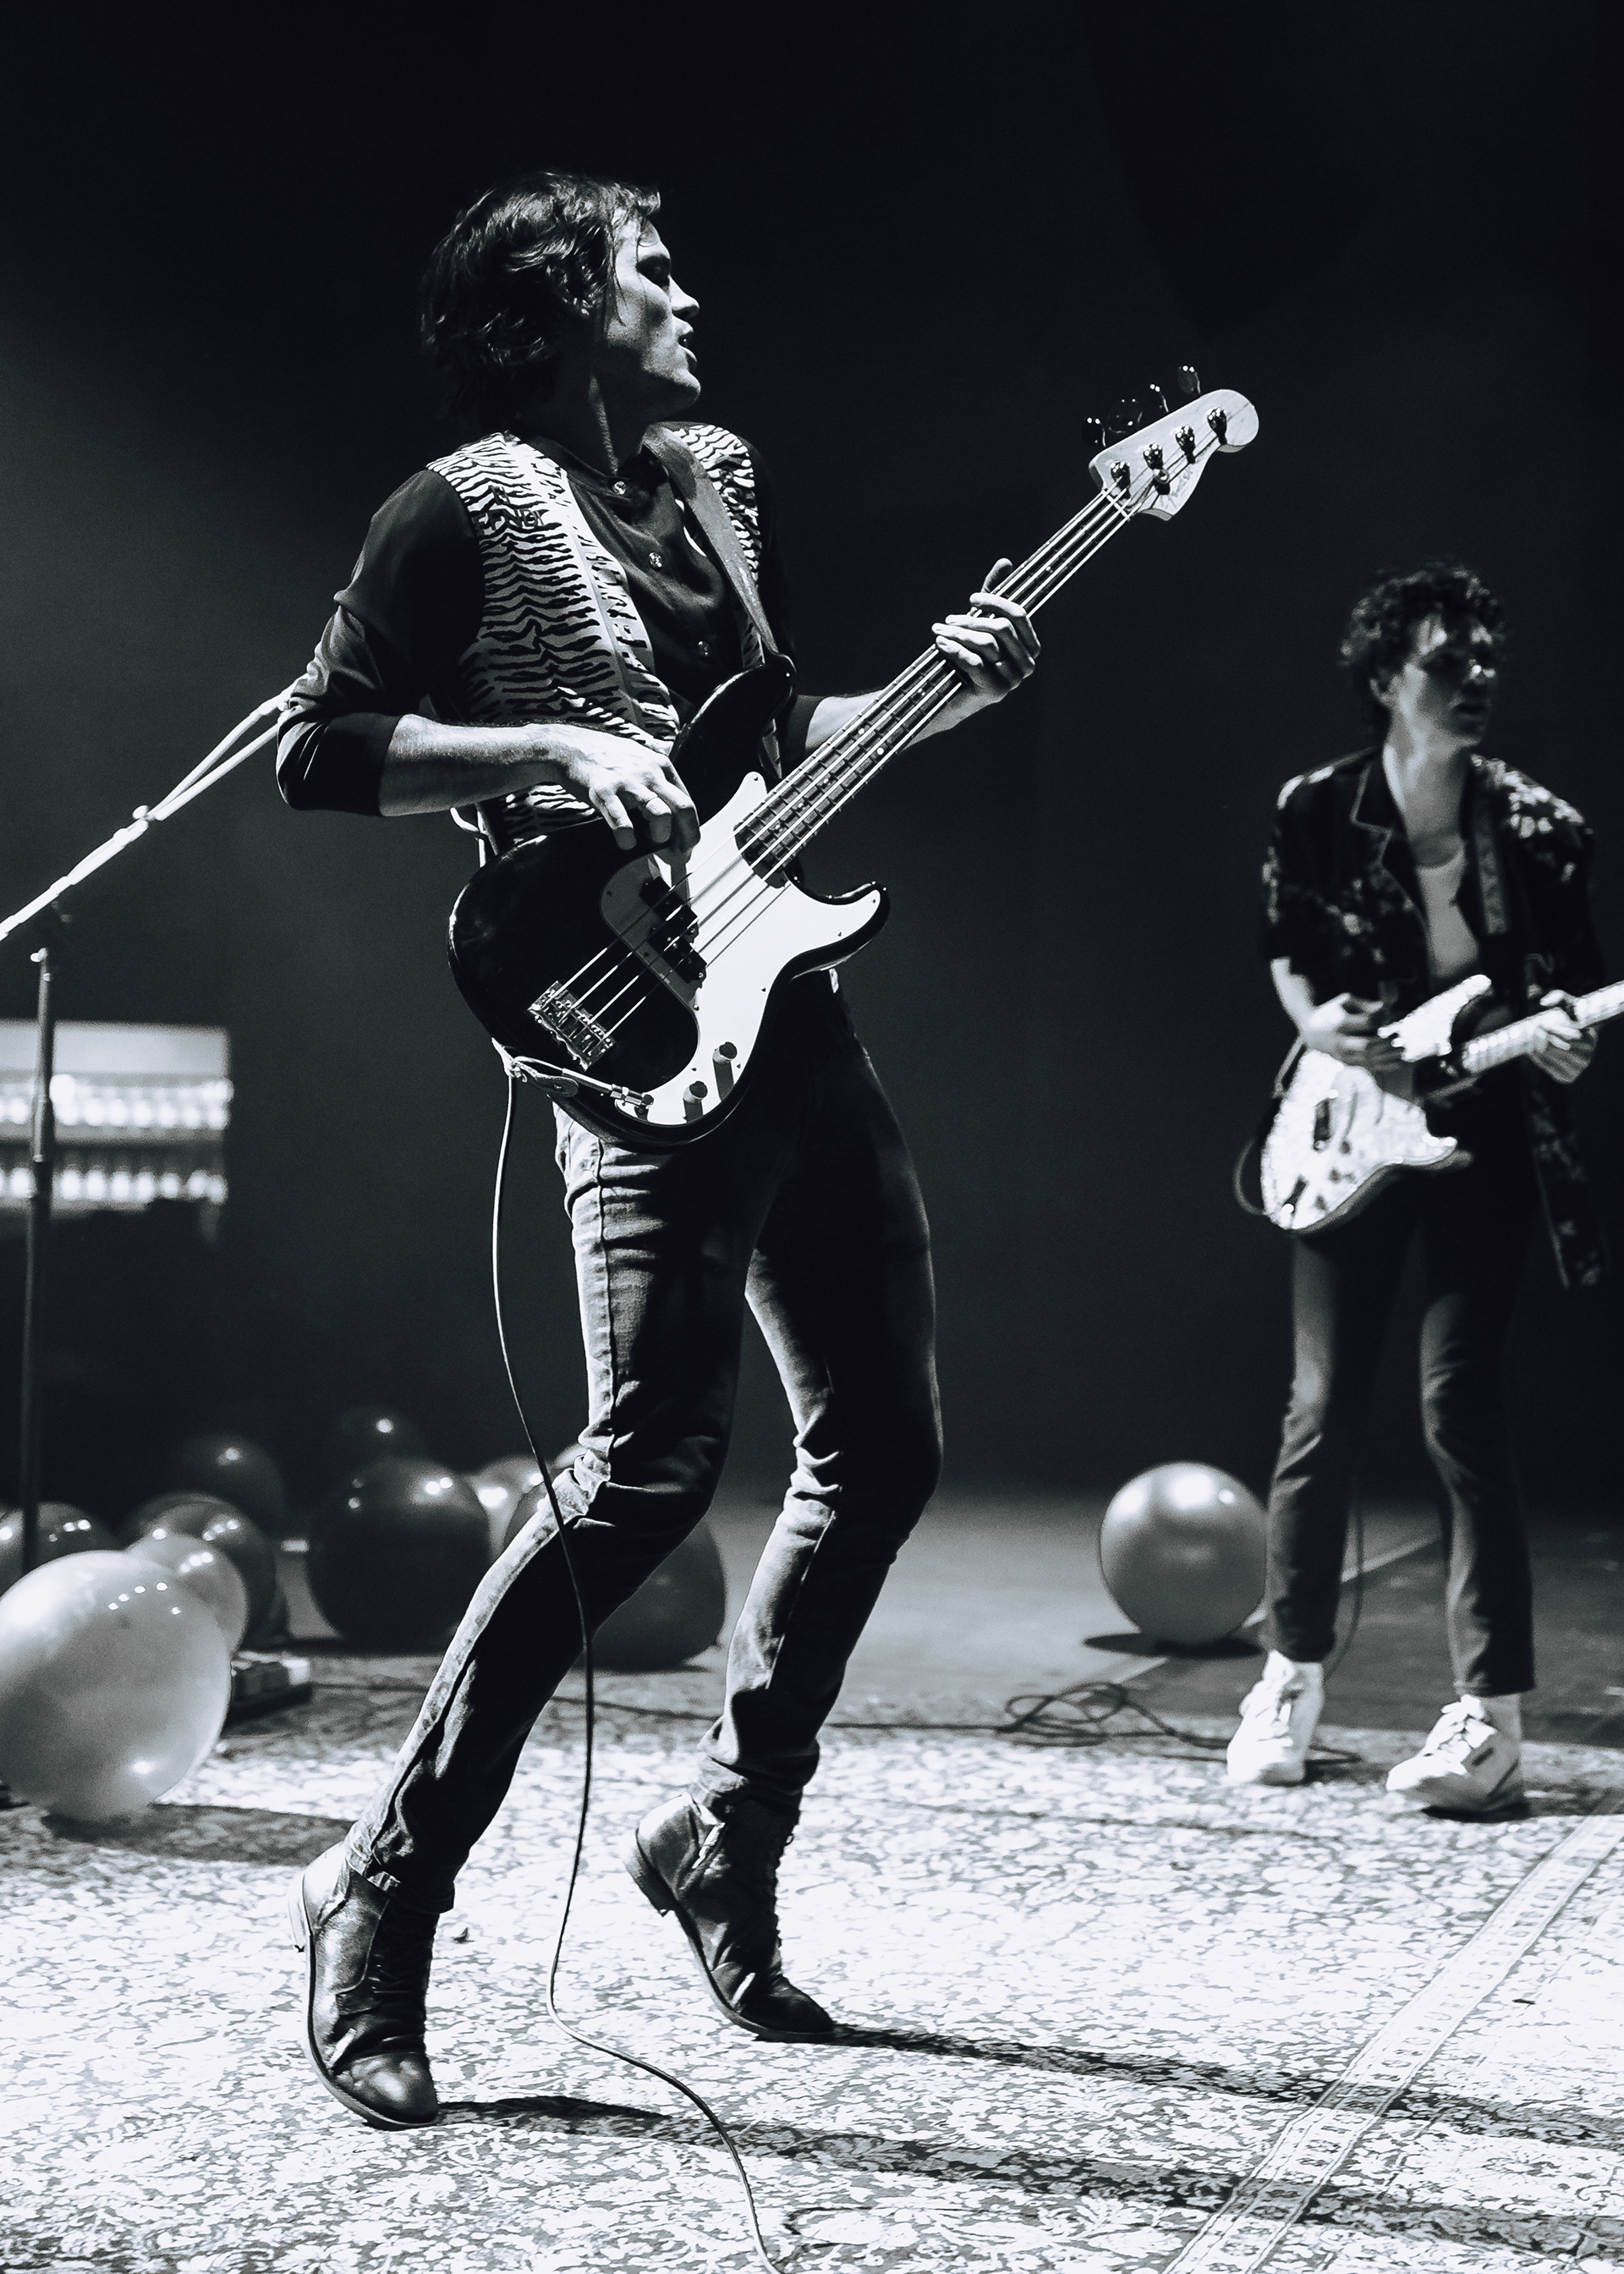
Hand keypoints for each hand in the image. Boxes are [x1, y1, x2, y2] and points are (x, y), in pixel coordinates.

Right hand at [562, 732, 697, 854]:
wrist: (572, 747)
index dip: (691, 828)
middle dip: (686, 837)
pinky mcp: (605, 793)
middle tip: (677, 853)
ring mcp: (628, 783)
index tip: (686, 844)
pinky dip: (628, 840)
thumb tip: (673, 810)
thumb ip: (659, 780)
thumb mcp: (641, 759)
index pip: (687, 801)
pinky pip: (623, 824)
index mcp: (662, 766)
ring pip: (661, 815)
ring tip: (650, 842)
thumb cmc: (607, 757)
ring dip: (660, 837)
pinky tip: (626, 842)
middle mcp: (650, 773)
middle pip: (684, 809)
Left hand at [930, 559, 1039, 726]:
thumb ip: (993, 595)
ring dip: (958, 634)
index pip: (1018, 615)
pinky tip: (939, 643)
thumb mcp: (981, 622)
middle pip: (1001, 628)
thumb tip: (1006, 562)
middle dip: (970, 620)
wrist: (950, 694)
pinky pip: (975, 662)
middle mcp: (1027, 665)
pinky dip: (954, 650)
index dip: (994, 602)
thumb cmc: (967, 655)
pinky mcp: (995, 693)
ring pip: (986, 644)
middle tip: (947, 620)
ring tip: (938, 630)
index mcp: (1030, 647)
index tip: (970, 599)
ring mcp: (1013, 681)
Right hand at [1301, 993, 1405, 1074]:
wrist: (1311, 1030)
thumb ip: (1365, 1004)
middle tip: (1399, 1036)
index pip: (1367, 1022)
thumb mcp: (1345, 1002)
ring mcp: (1343, 1054)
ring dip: (1389, 1056)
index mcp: (1340, 1023)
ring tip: (1403, 1049)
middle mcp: (1340, 1041)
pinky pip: (1368, 1066)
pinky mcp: (1347, 1062)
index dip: (1382, 1019)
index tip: (1392, 1016)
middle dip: (1386, 1042)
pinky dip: (1385, 1066)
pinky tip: (1399, 1063)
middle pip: (1367, 1045)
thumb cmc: (1333, 1011)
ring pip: (1369, 1059)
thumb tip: (1386, 1008)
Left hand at [1529, 990, 1596, 1084]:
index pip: (1572, 1037)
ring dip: (1537, 1048)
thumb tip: (1544, 1003)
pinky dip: (1537, 1059)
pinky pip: (1548, 1069)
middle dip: (1543, 1039)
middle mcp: (1587, 1057)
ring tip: (1529, 1038)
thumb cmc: (1570, 1018)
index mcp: (1591, 1040)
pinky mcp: (1566, 1078)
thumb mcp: (1568, 1005)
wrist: (1573, 1040)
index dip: (1554, 1031)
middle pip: (1561, 1049)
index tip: (1540, 1023)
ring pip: (1553, 1059)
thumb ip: (1559, 997)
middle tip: (1531, 1030)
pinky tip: (1529, 1049)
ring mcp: (1577, 1069)